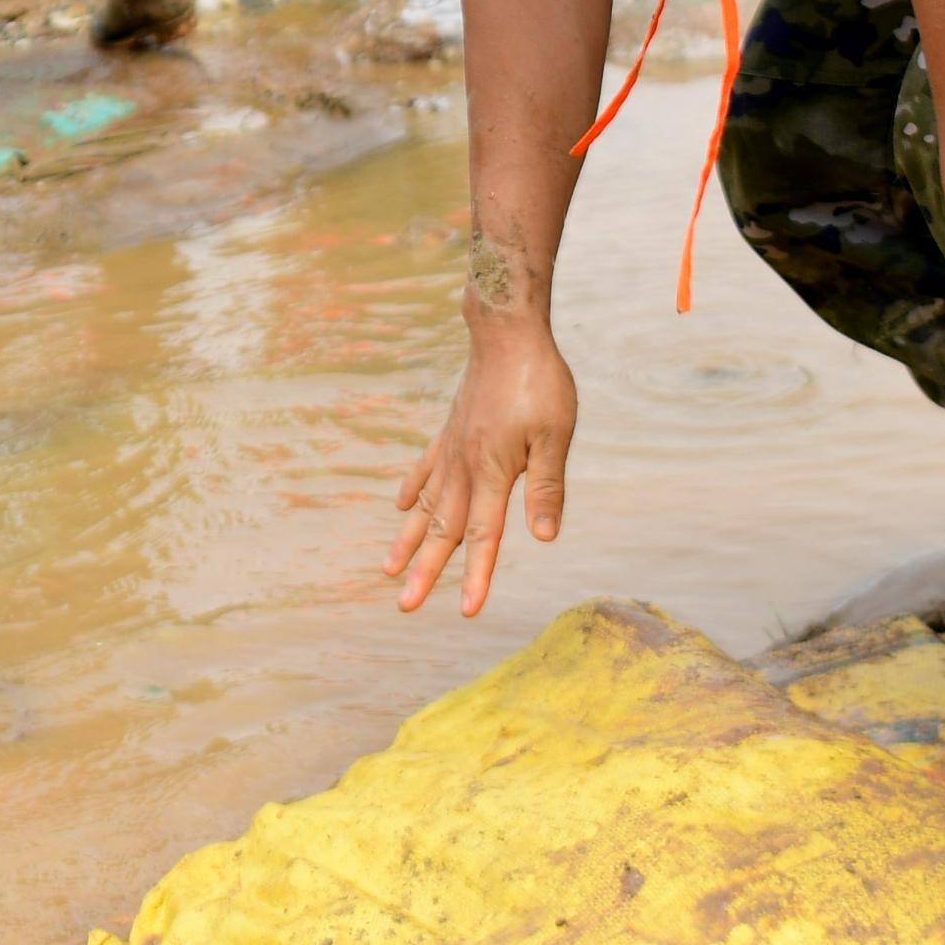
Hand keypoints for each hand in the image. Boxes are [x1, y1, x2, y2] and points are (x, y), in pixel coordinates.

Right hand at [392, 323, 576, 616]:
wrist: (507, 333)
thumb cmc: (540, 382)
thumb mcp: (555, 435)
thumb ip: (546, 488)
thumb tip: (544, 538)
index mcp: (492, 471)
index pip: (484, 536)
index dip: (476, 576)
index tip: (467, 612)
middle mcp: (464, 466)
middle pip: (443, 529)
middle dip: (425, 571)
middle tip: (405, 606)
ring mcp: (452, 448)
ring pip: (427, 505)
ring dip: (408, 540)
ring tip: (389, 569)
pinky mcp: (451, 430)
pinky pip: (426, 468)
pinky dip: (412, 490)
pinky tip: (400, 507)